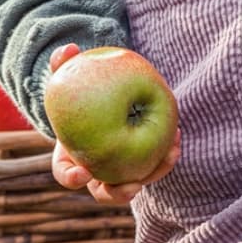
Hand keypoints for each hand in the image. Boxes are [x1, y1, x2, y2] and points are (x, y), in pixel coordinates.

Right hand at [46, 43, 181, 204]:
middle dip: (118, 194)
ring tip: (169, 156)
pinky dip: (166, 154)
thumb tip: (69, 49)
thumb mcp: (69, 77)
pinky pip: (154, 164)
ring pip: (135, 182)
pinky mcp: (141, 163)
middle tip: (132, 187)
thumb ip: (64, 63)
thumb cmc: (79, 90)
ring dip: (153, 174)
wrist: (99, 99)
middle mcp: (95, 171)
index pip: (67, 175)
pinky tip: (177, 135)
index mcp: (71, 158)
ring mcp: (119, 171)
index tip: (82, 174)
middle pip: (104, 192)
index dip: (72, 178)